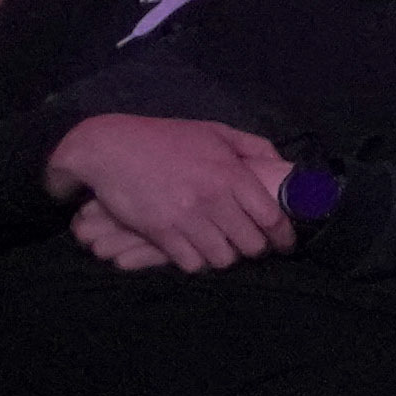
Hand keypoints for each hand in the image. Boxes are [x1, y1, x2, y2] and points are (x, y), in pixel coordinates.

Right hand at [45, 113, 294, 272]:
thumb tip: (283, 167)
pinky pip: (190, 263)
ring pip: (222, 258)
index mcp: (232, 174)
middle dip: (255, 249)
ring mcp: (185, 218)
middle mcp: (212, 199)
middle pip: (250, 244)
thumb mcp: (216, 132)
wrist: (110, 147)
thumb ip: (255, 147)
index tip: (285, 244)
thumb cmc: (167, 138)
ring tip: (223, 249)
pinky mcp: (159, 232)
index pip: (271, 218)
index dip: (283, 236)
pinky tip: (197, 252)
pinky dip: (197, 262)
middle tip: (250, 245)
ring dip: (225, 257)